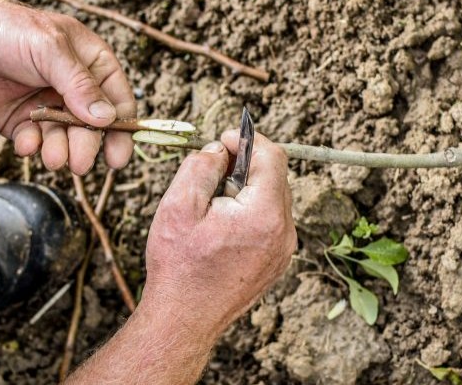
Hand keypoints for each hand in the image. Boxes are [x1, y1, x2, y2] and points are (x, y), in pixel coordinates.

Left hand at [0, 0, 136, 173]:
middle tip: (80, 163)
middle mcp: (73, 89)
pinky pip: (35, 141)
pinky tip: (26, 143)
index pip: (118, 100)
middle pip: (92, 127)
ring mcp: (48, 107)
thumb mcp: (51, 50)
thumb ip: (79, 85)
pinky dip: (32, 146)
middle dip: (87, 146)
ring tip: (53, 158)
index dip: (122, 128)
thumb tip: (107, 118)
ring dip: (61, 151)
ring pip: (64, 139)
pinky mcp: (22, 122)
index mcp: (92, 65)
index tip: (118, 155)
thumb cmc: (11, 30)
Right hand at [142, 131, 296, 336]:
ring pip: (273, 200)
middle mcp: (283, 233)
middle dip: (245, 165)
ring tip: (212, 205)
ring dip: (246, 190)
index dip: (248, 140)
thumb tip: (218, 150)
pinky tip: (221, 226)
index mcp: (265, 214)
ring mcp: (282, 251)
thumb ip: (201, 167)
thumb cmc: (178, 267)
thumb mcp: (178, 206)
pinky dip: (250, 213)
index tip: (224, 140)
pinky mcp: (275, 263)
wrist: (183, 320)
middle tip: (212, 171)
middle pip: (274, 178)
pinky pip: (270, 223)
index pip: (273, 157)